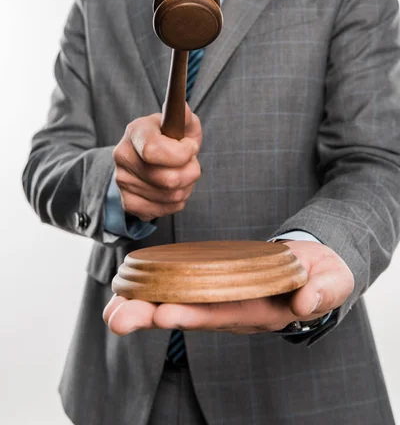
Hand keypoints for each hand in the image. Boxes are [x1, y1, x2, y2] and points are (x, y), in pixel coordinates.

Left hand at [103, 241, 354, 335]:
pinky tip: (129, 289)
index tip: (164, 312)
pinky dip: (156, 289)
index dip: (196, 314)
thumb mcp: (331, 281)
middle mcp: (237, 310)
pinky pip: (184, 288)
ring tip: (112, 309)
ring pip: (182, 303)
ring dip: (145, 306)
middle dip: (153, 316)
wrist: (315, 266)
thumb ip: (322, 290)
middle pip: (192, 314)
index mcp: (263, 311)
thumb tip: (304, 301)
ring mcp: (224, 299)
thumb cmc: (323, 275)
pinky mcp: (217, 285)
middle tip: (117, 317)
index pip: (226, 314)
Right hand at [113, 104, 201, 221]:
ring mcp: (123, 181)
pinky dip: (176, 201)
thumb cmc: (169, 137)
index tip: (190, 147)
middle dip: (191, 172)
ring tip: (181, 173)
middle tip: (191, 163)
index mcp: (135, 131)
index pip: (153, 150)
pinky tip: (171, 188)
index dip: (181, 153)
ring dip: (186, 186)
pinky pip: (165, 210)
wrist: (148, 158)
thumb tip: (184, 111)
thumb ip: (184, 115)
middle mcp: (123, 156)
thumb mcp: (178, 121)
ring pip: (171, 196)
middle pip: (168, 179)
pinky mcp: (129, 203)